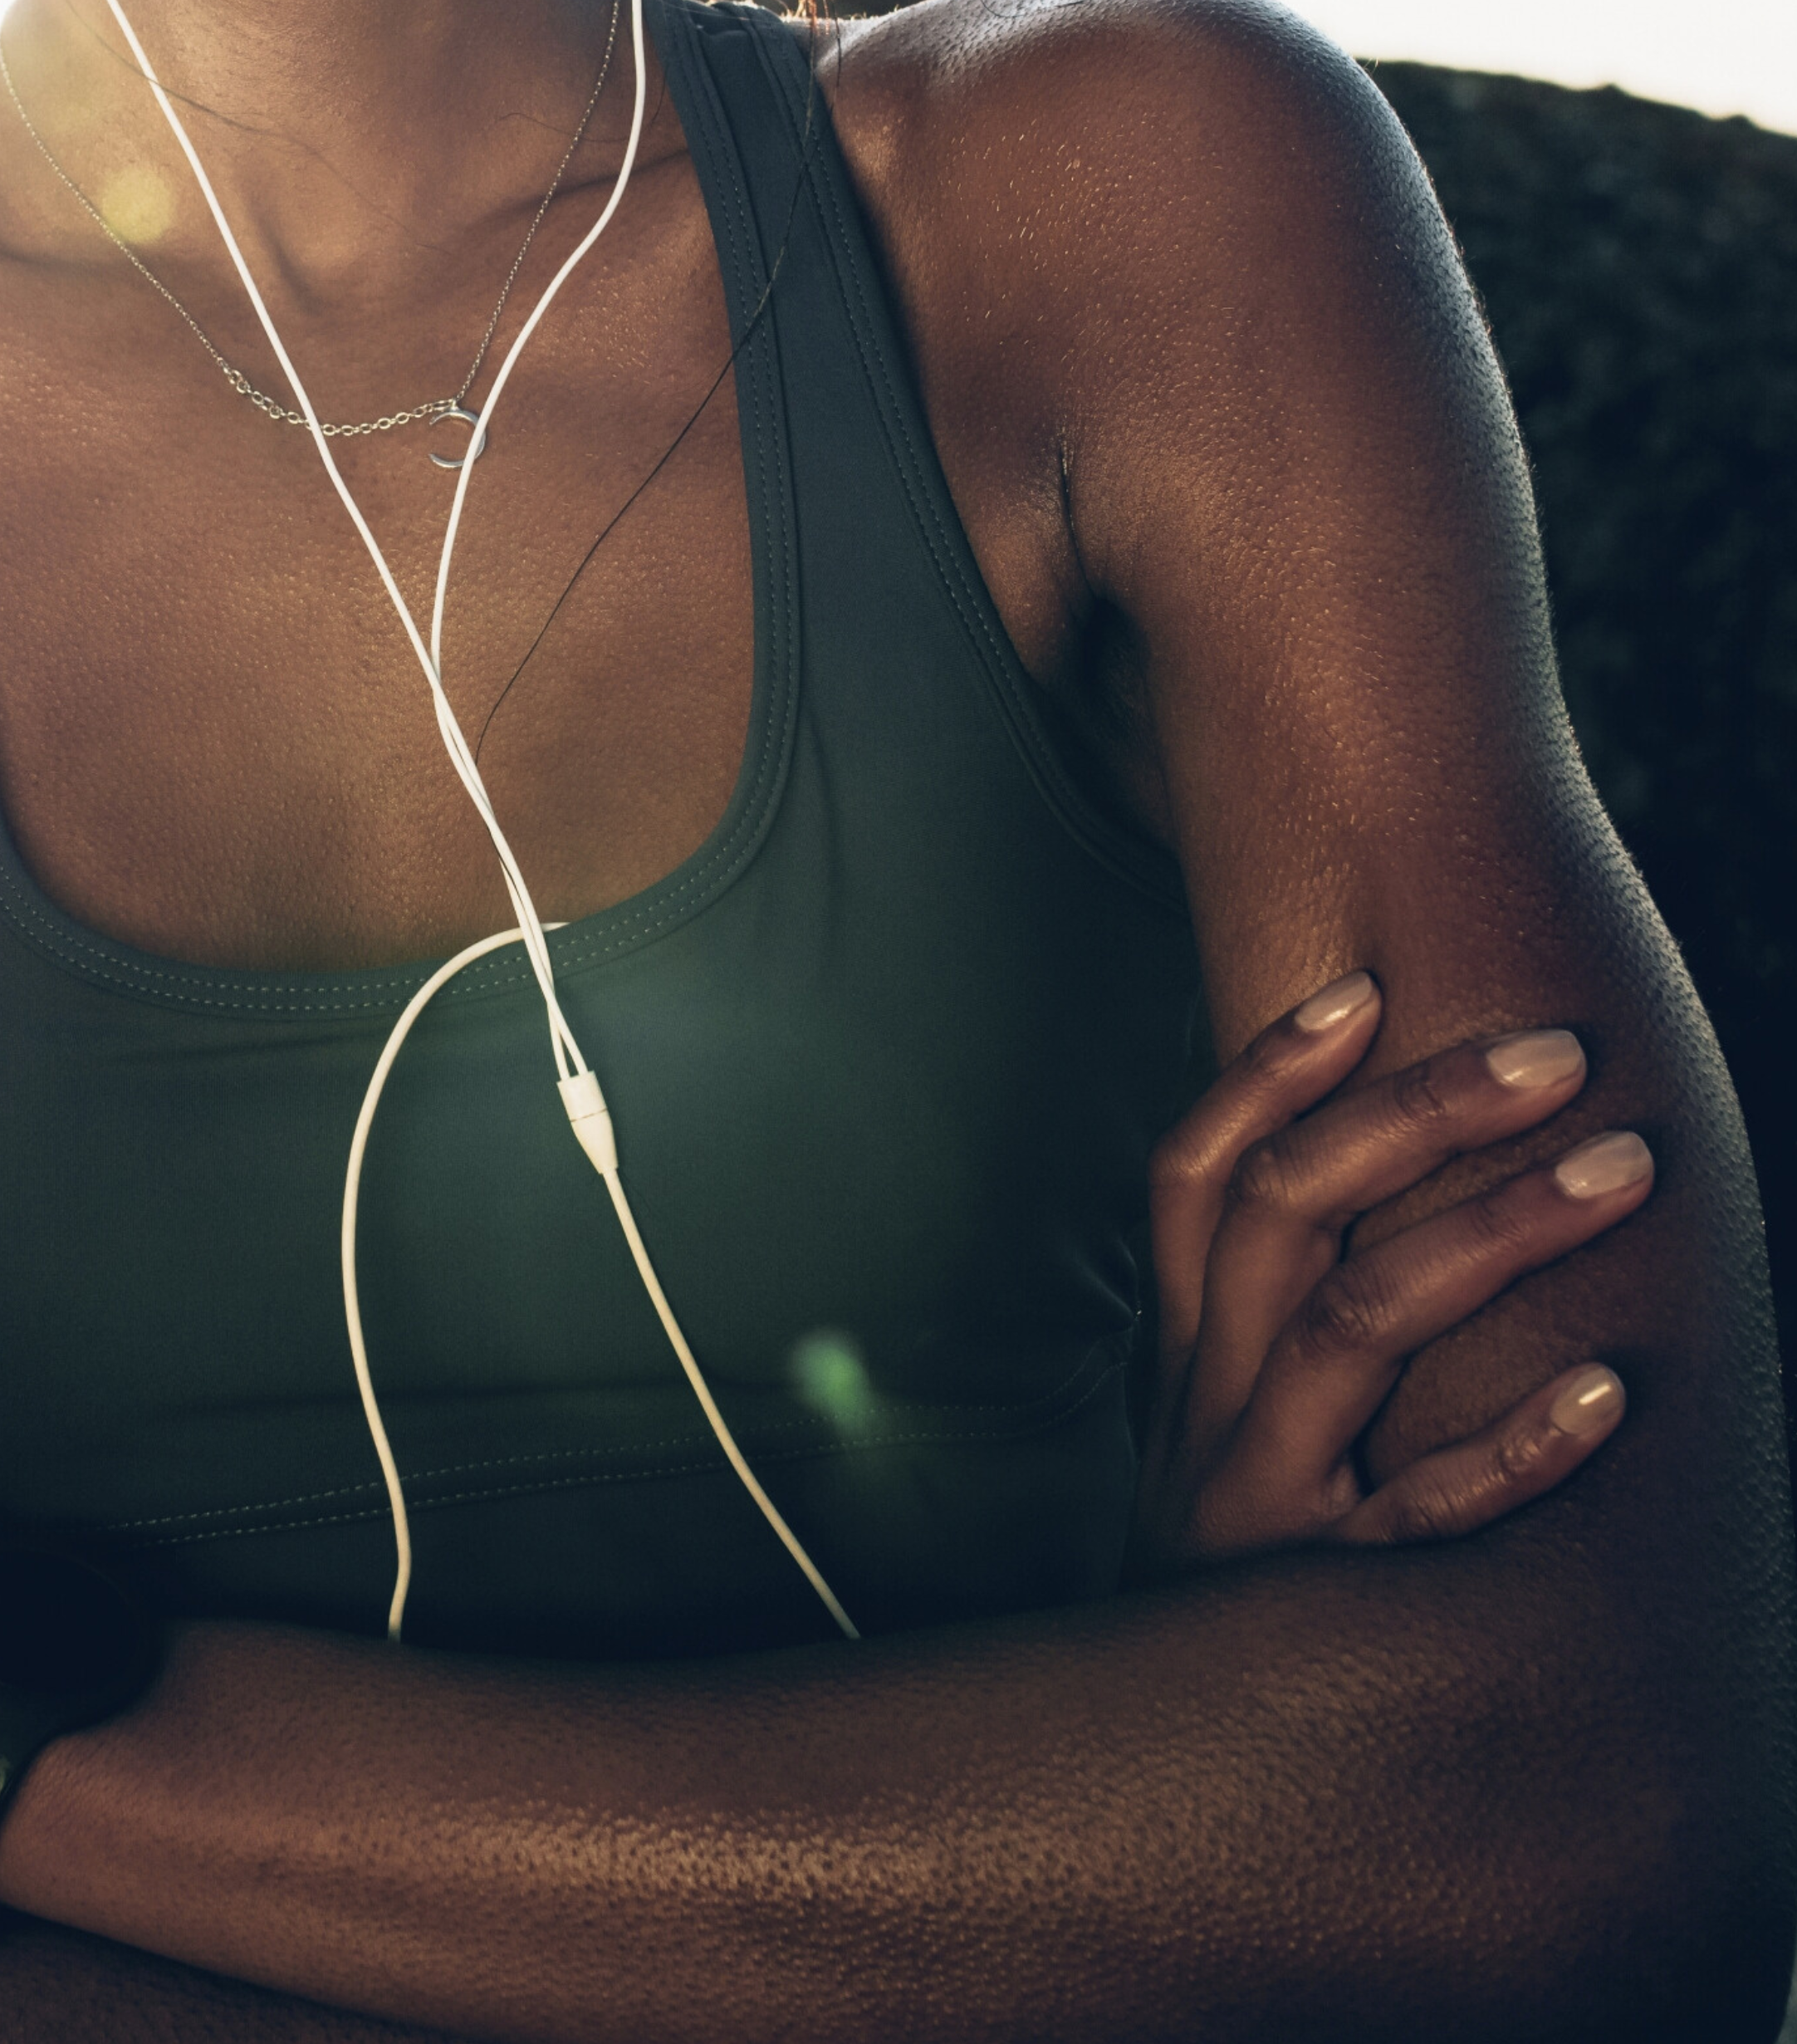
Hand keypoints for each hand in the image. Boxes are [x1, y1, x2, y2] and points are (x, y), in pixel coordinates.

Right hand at [1132, 972, 1649, 1573]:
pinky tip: (1608, 1391)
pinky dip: (1516, 1449)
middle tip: (1554, 1053)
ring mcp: (1260, 1500)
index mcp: (1184, 1353)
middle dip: (1421, 1112)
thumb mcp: (1206, 1431)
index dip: (1265, 1074)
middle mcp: (1208, 1405)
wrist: (1143, 1774)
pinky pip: (1426, 1517)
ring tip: (1620, 1170)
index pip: (1193, 1173)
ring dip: (1496, 1231)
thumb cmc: (1222, 1569)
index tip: (1361, 988)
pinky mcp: (1325, 1605)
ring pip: (1359, 1325)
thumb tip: (1361, 1179)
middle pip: (1289, 1212)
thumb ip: (1255, 1322)